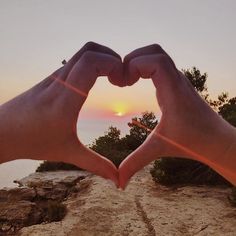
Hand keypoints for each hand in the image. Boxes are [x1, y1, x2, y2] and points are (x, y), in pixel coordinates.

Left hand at [0, 42, 123, 185]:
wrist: (0, 132)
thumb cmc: (32, 142)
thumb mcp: (67, 152)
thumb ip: (96, 164)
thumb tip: (117, 178)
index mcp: (66, 98)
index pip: (91, 63)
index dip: (112, 63)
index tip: (123, 79)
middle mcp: (60, 81)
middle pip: (89, 50)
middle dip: (112, 56)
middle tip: (122, 76)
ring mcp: (55, 77)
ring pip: (81, 53)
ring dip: (102, 58)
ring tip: (113, 77)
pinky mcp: (52, 78)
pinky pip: (75, 61)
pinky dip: (92, 63)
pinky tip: (97, 79)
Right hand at [119, 44, 235, 188]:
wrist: (218, 140)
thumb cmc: (193, 143)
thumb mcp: (158, 149)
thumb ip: (136, 163)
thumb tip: (118, 183)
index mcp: (172, 91)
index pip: (155, 60)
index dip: (134, 64)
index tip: (122, 82)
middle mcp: (176, 80)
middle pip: (155, 50)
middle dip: (133, 58)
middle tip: (121, 78)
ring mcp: (178, 80)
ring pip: (158, 55)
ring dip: (139, 61)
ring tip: (126, 79)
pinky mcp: (177, 83)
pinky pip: (160, 65)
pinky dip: (145, 67)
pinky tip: (136, 82)